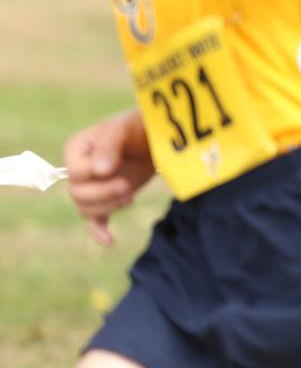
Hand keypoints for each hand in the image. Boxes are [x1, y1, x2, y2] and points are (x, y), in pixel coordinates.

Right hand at [64, 110, 154, 245]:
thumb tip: (99, 172)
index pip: (75, 174)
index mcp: (76, 150)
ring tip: (130, 195)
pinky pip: (95, 221)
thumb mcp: (123, 128)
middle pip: (78, 195)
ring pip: (86, 209)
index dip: (96, 176)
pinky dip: (100, 231)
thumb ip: (109, 146)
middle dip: (104, 194)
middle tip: (127, 186)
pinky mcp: (107, 199)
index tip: (118, 168)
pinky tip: (110, 240)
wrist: (158, 138)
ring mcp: (92, 186)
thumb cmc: (138, 127)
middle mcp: (79, 170)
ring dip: (108, 207)